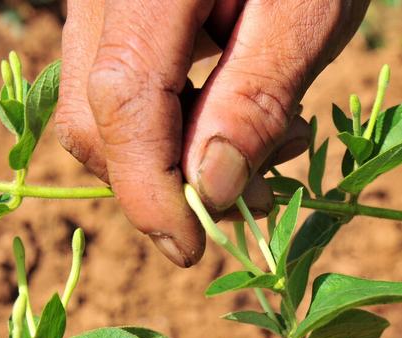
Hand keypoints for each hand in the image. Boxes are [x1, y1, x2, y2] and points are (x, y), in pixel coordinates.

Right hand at [55, 0, 368, 266]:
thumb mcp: (306, 14)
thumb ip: (255, 98)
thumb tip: (209, 190)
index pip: (120, 99)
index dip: (149, 190)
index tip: (188, 250)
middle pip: (94, 111)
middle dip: (159, 178)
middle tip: (245, 197)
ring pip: (101, 103)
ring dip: (169, 154)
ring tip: (259, 150)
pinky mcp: (119, 9)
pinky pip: (121, 82)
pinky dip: (170, 122)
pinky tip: (231, 114)